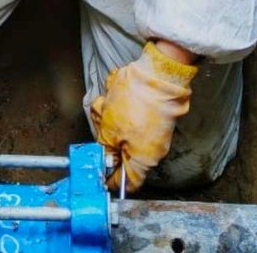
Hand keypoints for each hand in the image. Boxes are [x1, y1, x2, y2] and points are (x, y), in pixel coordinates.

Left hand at [89, 40, 198, 192]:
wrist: (158, 75)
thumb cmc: (136, 104)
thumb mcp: (110, 131)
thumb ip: (105, 151)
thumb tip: (104, 163)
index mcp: (144, 160)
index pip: (127, 182)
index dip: (110, 179)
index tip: (98, 171)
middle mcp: (152, 150)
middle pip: (122, 153)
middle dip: (106, 138)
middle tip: (100, 123)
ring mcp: (153, 131)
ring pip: (122, 132)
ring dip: (109, 118)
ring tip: (106, 103)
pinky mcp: (152, 115)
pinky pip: (130, 116)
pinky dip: (118, 107)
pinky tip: (113, 95)